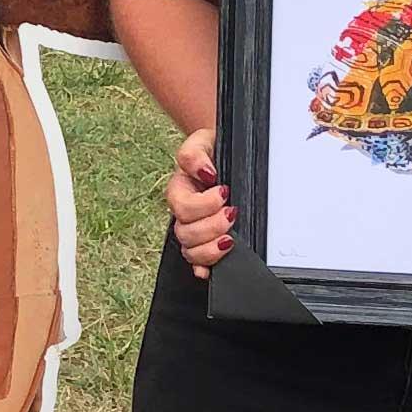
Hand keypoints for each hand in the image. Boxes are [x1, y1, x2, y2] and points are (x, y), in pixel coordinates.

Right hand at [165, 127, 230, 270]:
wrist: (222, 154)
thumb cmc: (213, 149)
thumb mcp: (202, 141)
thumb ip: (194, 154)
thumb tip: (204, 173)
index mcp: (179, 190)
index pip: (182, 207)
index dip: (204, 205)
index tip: (224, 192)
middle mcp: (184, 213)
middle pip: (185, 233)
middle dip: (212, 227)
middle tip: (232, 214)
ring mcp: (195, 229)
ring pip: (191, 252)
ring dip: (211, 249)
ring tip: (230, 238)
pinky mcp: (206, 242)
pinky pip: (198, 263)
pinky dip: (204, 269)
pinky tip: (210, 270)